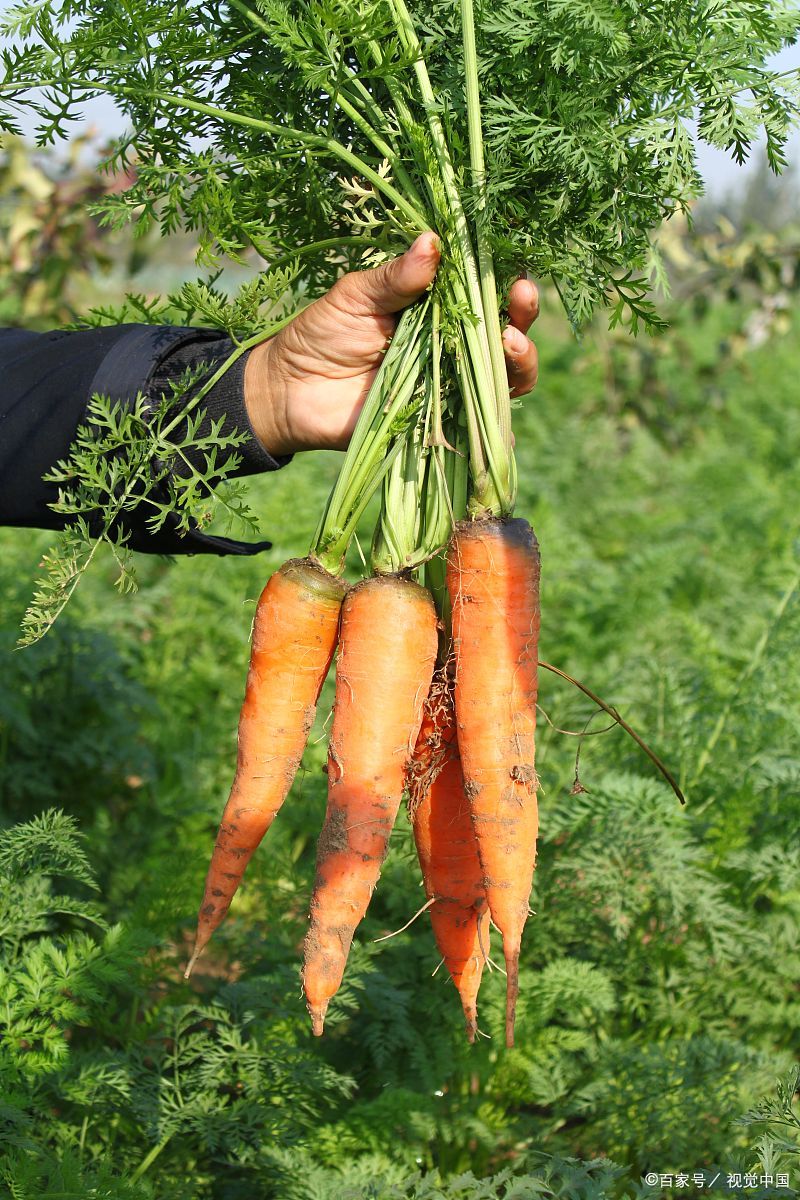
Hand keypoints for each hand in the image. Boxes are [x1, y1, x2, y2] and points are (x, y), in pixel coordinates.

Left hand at [244, 232, 538, 456]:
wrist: (289, 391)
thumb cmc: (321, 333)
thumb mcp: (357, 295)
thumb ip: (395, 277)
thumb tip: (433, 242)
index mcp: (439, 311)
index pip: (487, 298)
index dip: (509, 289)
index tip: (518, 277)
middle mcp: (451, 350)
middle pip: (506, 341)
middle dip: (521, 325)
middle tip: (517, 310)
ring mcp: (448, 390)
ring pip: (501, 383)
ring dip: (516, 366)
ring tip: (509, 346)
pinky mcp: (436, 426)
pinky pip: (474, 431)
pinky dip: (494, 427)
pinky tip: (500, 417)